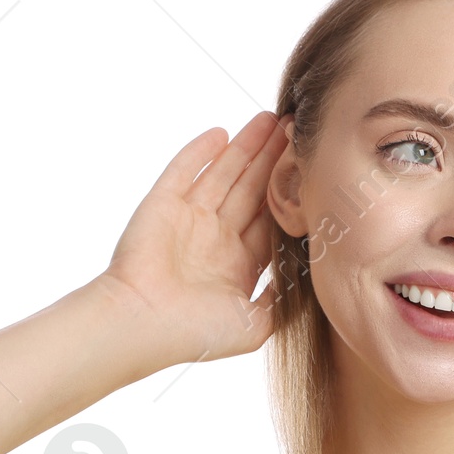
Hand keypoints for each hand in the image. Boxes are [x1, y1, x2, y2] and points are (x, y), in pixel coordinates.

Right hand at [98, 112, 290, 369]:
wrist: (142, 325)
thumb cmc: (195, 333)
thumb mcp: (255, 326)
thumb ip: (281, 302)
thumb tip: (305, 280)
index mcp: (239, 264)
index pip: (270, 220)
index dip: (290, 194)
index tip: (311, 169)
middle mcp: (216, 238)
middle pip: (252, 190)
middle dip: (273, 160)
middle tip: (297, 130)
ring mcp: (189, 219)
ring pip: (225, 173)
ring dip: (246, 147)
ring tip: (271, 120)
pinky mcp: (163, 204)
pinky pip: (183, 170)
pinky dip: (201, 151)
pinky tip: (222, 132)